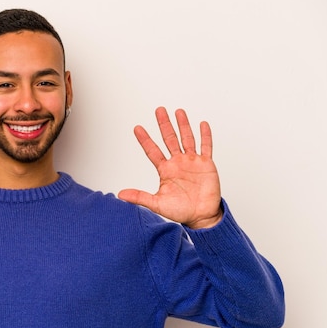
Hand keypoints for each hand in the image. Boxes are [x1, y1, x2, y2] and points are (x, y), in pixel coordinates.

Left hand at [118, 107, 222, 228]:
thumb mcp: (157, 204)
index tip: (137, 128)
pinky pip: (206, 147)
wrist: (201, 216)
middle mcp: (178, 162)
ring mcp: (192, 162)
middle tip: (159, 110)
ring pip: (186, 139)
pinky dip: (205, 136)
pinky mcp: (206, 164)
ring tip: (178, 112)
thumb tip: (120, 195)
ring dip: (183, 125)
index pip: (152, 151)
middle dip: (164, 125)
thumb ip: (139, 197)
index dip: (145, 139)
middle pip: (169, 139)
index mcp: (165, 170)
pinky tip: (202, 124)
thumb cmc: (180, 211)